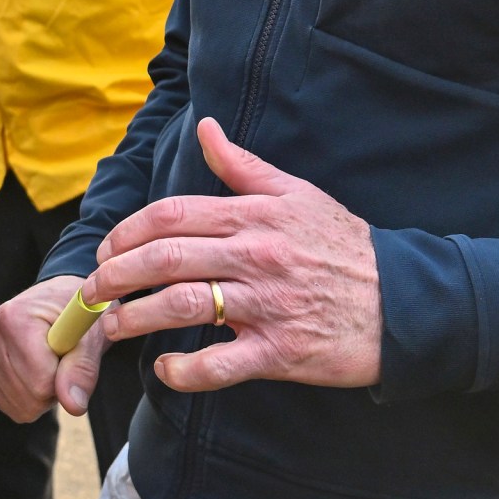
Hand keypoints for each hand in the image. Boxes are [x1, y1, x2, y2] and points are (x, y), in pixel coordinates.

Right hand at [0, 274, 104, 423]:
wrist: (58, 302)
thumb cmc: (77, 316)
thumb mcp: (90, 337)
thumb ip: (82, 370)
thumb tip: (73, 406)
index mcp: (14, 317)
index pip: (40, 382)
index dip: (65, 379)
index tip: (71, 357)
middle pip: (28, 397)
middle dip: (53, 388)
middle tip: (62, 360)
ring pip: (18, 405)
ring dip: (41, 394)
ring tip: (49, 364)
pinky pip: (8, 404)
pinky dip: (27, 398)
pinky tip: (34, 372)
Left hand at [88, 118, 382, 391]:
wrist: (406, 302)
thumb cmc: (346, 246)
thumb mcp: (298, 194)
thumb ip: (244, 165)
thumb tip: (206, 127)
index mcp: (254, 216)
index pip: (172, 216)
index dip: (128, 232)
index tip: (107, 250)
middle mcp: (255, 256)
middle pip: (164, 259)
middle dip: (116, 275)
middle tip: (92, 292)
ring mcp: (266, 306)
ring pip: (180, 307)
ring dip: (134, 319)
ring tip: (111, 328)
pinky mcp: (279, 352)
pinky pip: (219, 365)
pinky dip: (184, 371)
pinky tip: (164, 369)